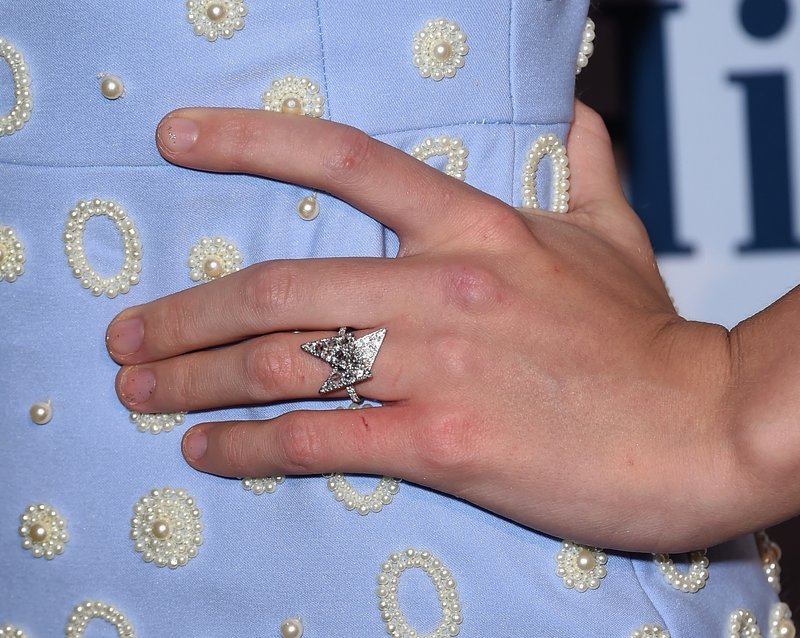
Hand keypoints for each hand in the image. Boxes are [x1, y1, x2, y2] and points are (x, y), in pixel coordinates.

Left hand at [106, 103, 741, 551]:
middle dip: (187, 312)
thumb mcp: (616, 237)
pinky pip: (322, 438)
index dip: (250, 141)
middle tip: (130, 334)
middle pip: (278, 285)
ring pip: (284, 362)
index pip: (343, 161)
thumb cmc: (650, 339)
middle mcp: (444, 287)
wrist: (699, 429)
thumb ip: (587, 170)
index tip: (176, 138)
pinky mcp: (445, 444)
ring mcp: (440, 367)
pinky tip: (207, 450)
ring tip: (141, 389)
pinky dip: (251, 445)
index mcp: (477, 228)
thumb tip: (580, 115)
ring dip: (196, 378)